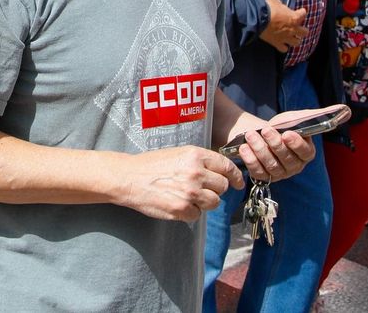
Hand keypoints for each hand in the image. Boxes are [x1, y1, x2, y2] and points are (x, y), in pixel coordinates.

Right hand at [110, 145, 242, 221]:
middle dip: (214, 189)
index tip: (238, 182)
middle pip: (222, 186)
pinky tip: (176, 203)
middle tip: (200, 189)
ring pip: (213, 202)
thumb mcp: (178, 153)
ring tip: (187, 196)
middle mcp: (196, 172)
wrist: (129, 177)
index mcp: (195, 155)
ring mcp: (190, 192)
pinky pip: (197, 215)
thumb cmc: (151, 165)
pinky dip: (189, 212)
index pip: (226, 166)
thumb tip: (221, 173)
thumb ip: (199, 162)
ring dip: (204, 202)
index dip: (235, 176)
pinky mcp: (182, 208)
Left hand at [229, 110, 318, 183]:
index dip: (296, 144)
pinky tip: (244, 149)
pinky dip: (250, 160)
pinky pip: (258, 173)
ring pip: (272, 166)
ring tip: (250, 136)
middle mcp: (295, 166)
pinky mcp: (265, 177)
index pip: (305, 152)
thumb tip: (344, 109)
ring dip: (260, 150)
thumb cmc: (284, 126)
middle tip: (265, 131)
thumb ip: (319, 115)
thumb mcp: (299, 117)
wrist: (262, 134)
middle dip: (275, 144)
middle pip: (286, 159)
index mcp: (306, 153)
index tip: (287, 134)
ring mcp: (280, 174)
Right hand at [258, 0, 307, 52]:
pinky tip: (282, 44)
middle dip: (302, 29)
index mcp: (294, 18)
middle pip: (305, 32)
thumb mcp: (276, 3)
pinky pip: (284, 49)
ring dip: (295, 39)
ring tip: (292, 37)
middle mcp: (293, 29)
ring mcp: (286, 37)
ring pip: (297, 42)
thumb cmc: (268, 9)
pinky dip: (283, 47)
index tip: (300, 11)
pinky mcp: (277, 43)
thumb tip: (280, 6)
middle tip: (298, 27)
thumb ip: (281, 6)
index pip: (303, 14)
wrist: (258, 19)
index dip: (302, 12)